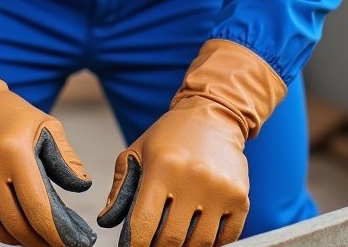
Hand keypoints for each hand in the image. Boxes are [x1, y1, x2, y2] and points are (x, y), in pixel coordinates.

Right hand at [0, 79, 95, 246]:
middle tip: (51, 241)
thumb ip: (65, 158)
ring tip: (29, 231)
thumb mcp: (44, 125)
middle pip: (16, 225)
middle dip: (38, 240)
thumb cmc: (10, 114)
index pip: (37, 208)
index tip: (71, 245)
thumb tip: (82, 187)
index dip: (56, 234)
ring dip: (16, 236)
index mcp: (12, 150)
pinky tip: (5, 222)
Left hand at [97, 40, 285, 246]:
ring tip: (175, 237)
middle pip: (171, 239)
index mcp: (163, 167)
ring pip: (198, 244)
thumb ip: (121, 185)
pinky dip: (211, 243)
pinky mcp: (240, 198)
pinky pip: (226, 239)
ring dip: (184, 246)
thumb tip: (106, 220)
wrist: (214, 114)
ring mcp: (220, 190)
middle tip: (153, 242)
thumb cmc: (171, 135)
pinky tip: (198, 232)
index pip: (144, 224)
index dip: (135, 245)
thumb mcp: (139, 150)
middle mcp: (193, 179)